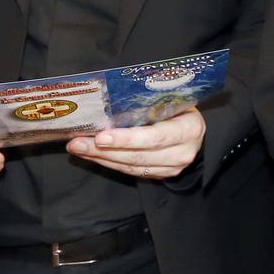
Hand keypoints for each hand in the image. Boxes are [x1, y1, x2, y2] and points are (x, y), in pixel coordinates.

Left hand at [66, 106, 204, 179]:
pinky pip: (131, 172)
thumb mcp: (173, 100)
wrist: (196, 131)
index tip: (101, 136)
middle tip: (77, 143)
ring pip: (131, 166)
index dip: (127, 139)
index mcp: (189, 129)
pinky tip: (92, 154)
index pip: (155, 137)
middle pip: (139, 156)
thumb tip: (110, 97)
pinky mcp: (161, 175)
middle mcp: (182, 152)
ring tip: (78, 148)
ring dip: (101, 158)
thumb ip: (150, 103)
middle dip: (104, 150)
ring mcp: (172, 167)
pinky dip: (109, 163)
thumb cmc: (180, 109)